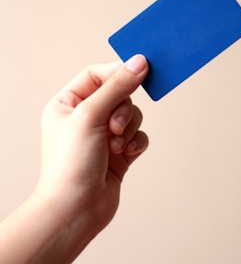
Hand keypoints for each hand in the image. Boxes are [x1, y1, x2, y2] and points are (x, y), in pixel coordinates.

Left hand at [37, 54, 148, 231]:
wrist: (76, 210)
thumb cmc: (70, 164)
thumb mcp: (91, 115)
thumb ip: (117, 86)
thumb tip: (138, 62)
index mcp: (68, 104)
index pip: (97, 74)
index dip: (117, 72)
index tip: (139, 70)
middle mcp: (85, 117)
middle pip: (119, 94)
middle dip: (122, 109)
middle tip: (114, 126)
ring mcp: (103, 135)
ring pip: (132, 115)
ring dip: (129, 128)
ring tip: (115, 145)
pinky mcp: (119, 152)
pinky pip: (138, 135)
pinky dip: (136, 142)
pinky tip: (126, 153)